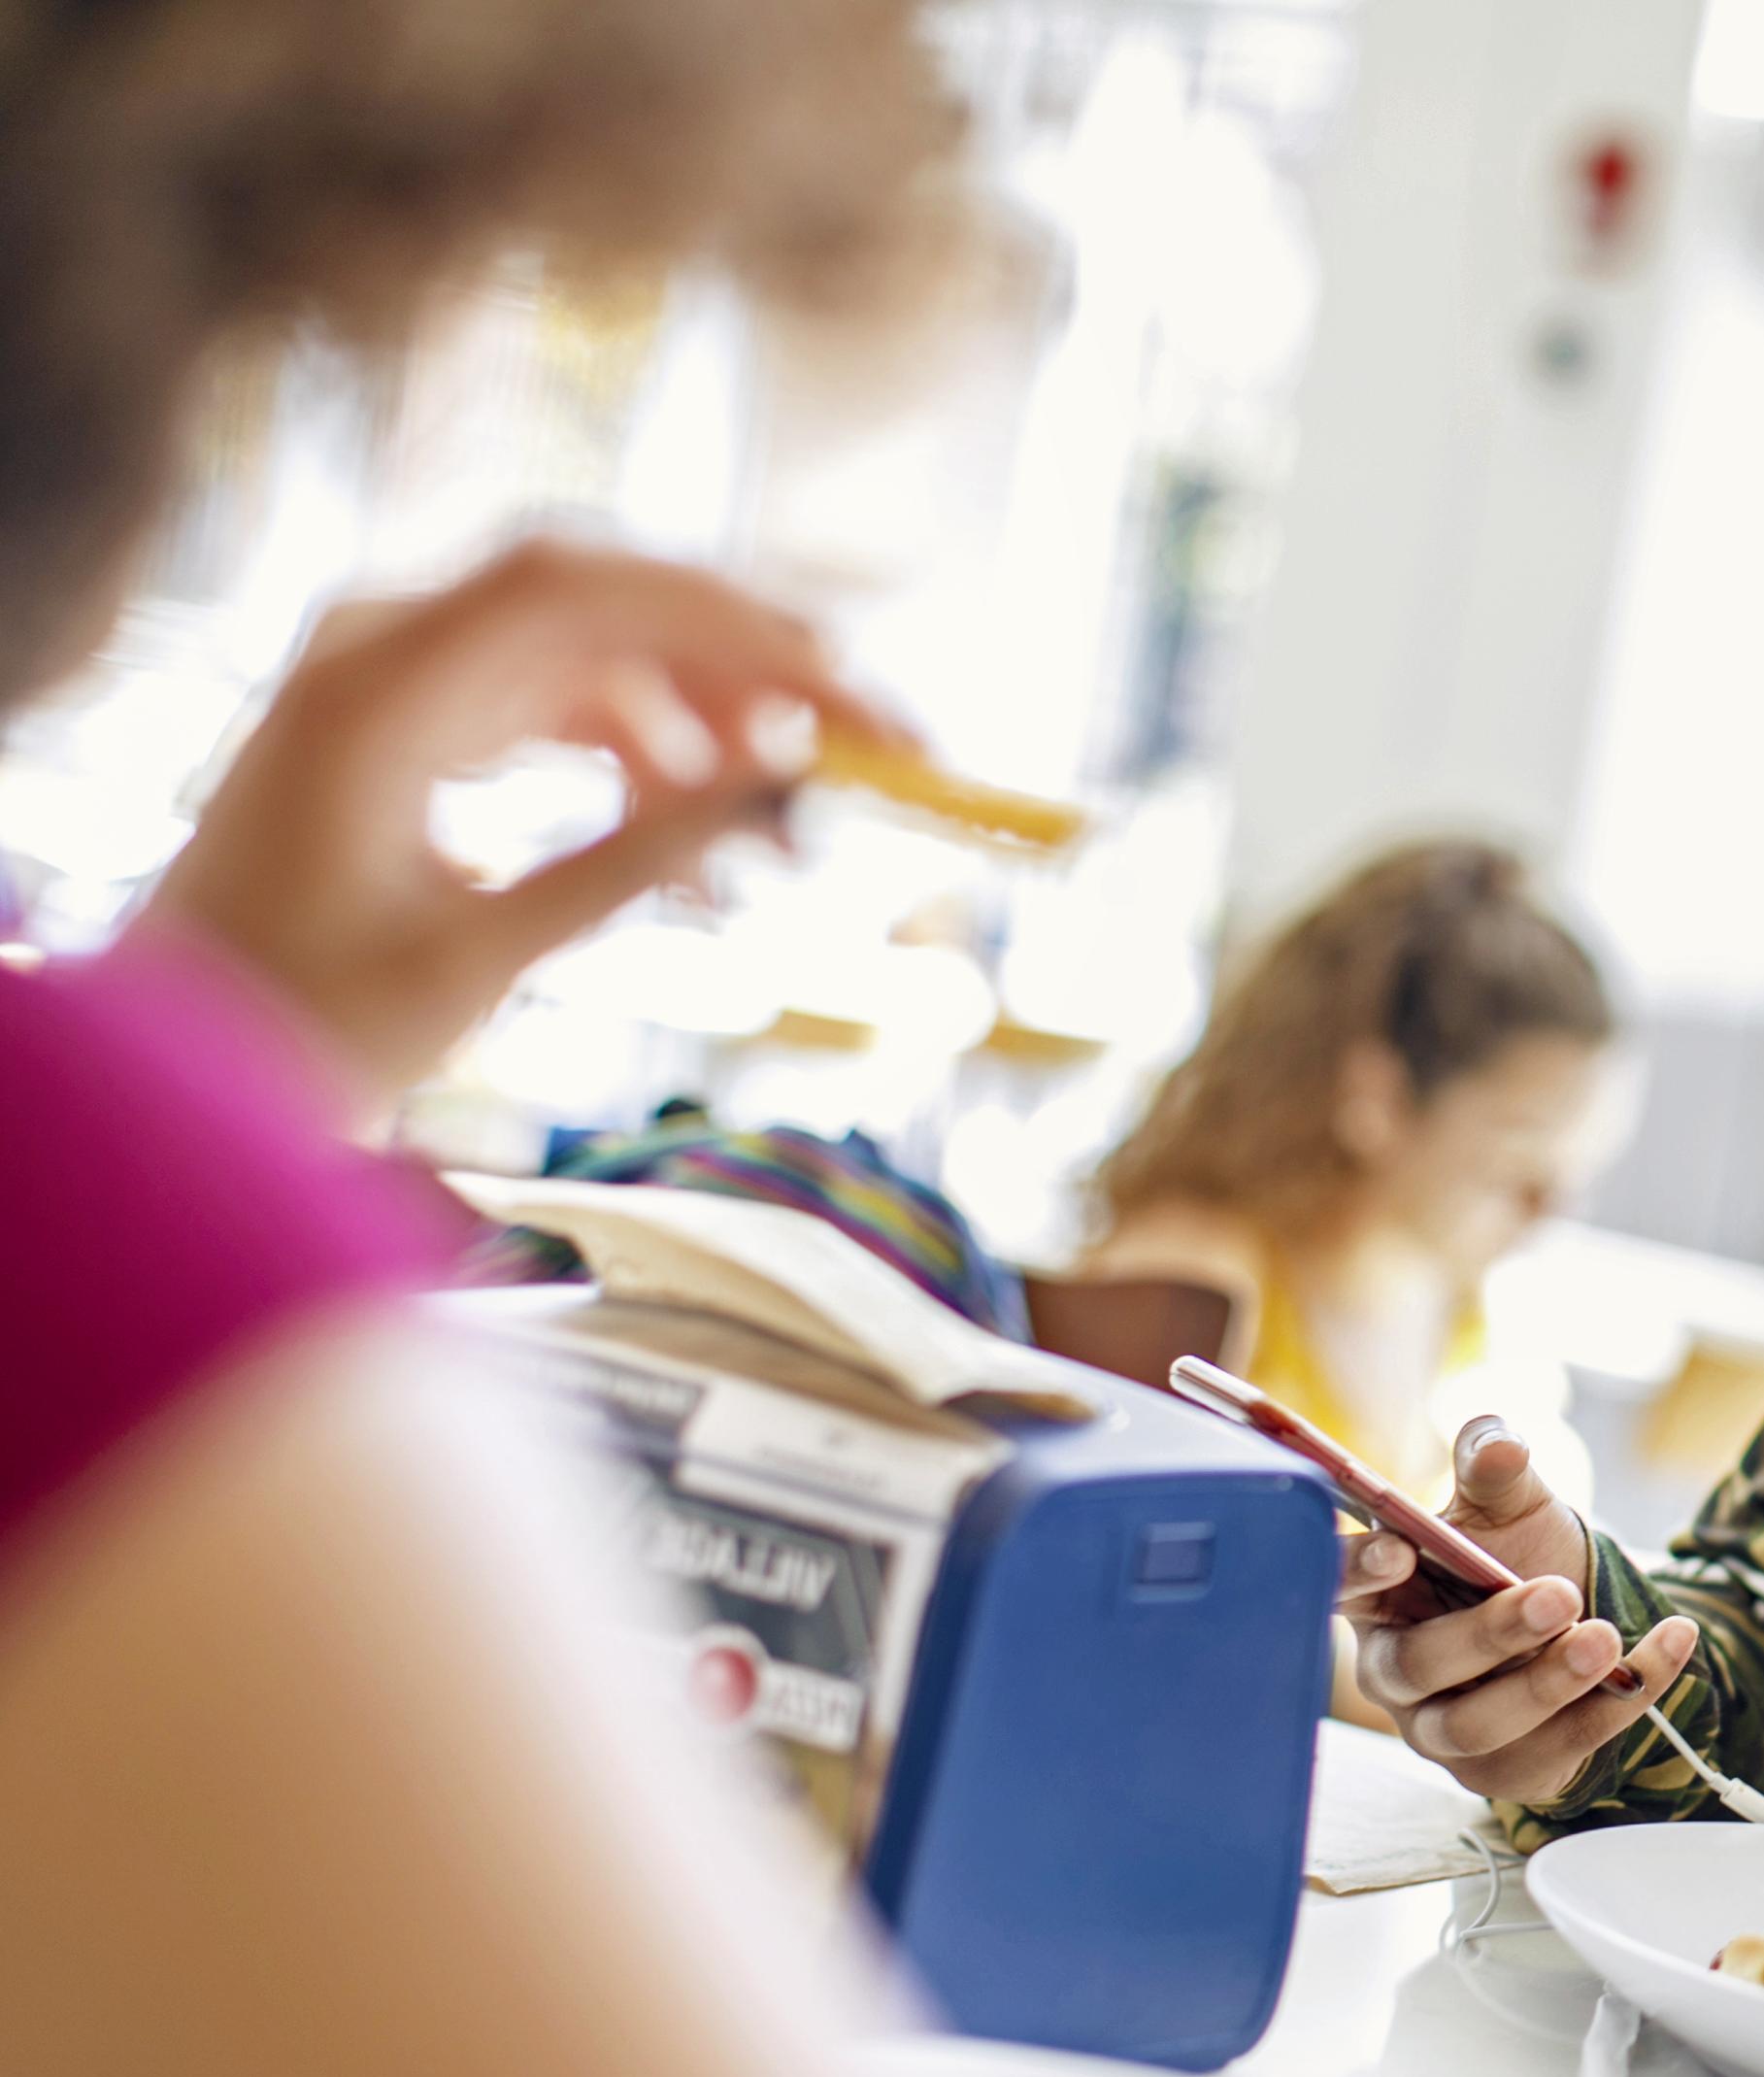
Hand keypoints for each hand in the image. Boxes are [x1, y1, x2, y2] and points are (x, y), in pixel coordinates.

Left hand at [134, 538, 905, 1109]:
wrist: (174, 1078)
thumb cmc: (302, 1031)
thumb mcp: (485, 953)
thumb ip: (636, 857)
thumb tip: (787, 786)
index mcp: (372, 691)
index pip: (580, 594)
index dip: (731, 625)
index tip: (847, 696)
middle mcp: (376, 654)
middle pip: (602, 606)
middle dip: (747, 671)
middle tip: (872, 744)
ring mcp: (387, 682)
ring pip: (592, 658)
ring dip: (701, 735)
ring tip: (776, 856)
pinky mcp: (407, 728)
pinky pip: (554, 707)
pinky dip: (639, 766)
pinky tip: (699, 862)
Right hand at [1339, 1417, 1697, 1803]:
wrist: (1581, 1616)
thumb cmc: (1517, 1555)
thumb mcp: (1509, 1504)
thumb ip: (1495, 1468)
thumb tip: (1498, 1444)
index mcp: (1377, 1595)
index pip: (1335, 1588)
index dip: (1355, 1572)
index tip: (1398, 1548)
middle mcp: (1396, 1671)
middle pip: (1418, 1666)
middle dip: (1488, 1634)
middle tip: (1557, 1595)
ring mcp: (1445, 1731)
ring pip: (1478, 1727)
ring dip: (1548, 1683)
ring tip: (1606, 1637)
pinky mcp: (1508, 1770)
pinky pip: (1561, 1746)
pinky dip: (1619, 1700)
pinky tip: (1669, 1643)